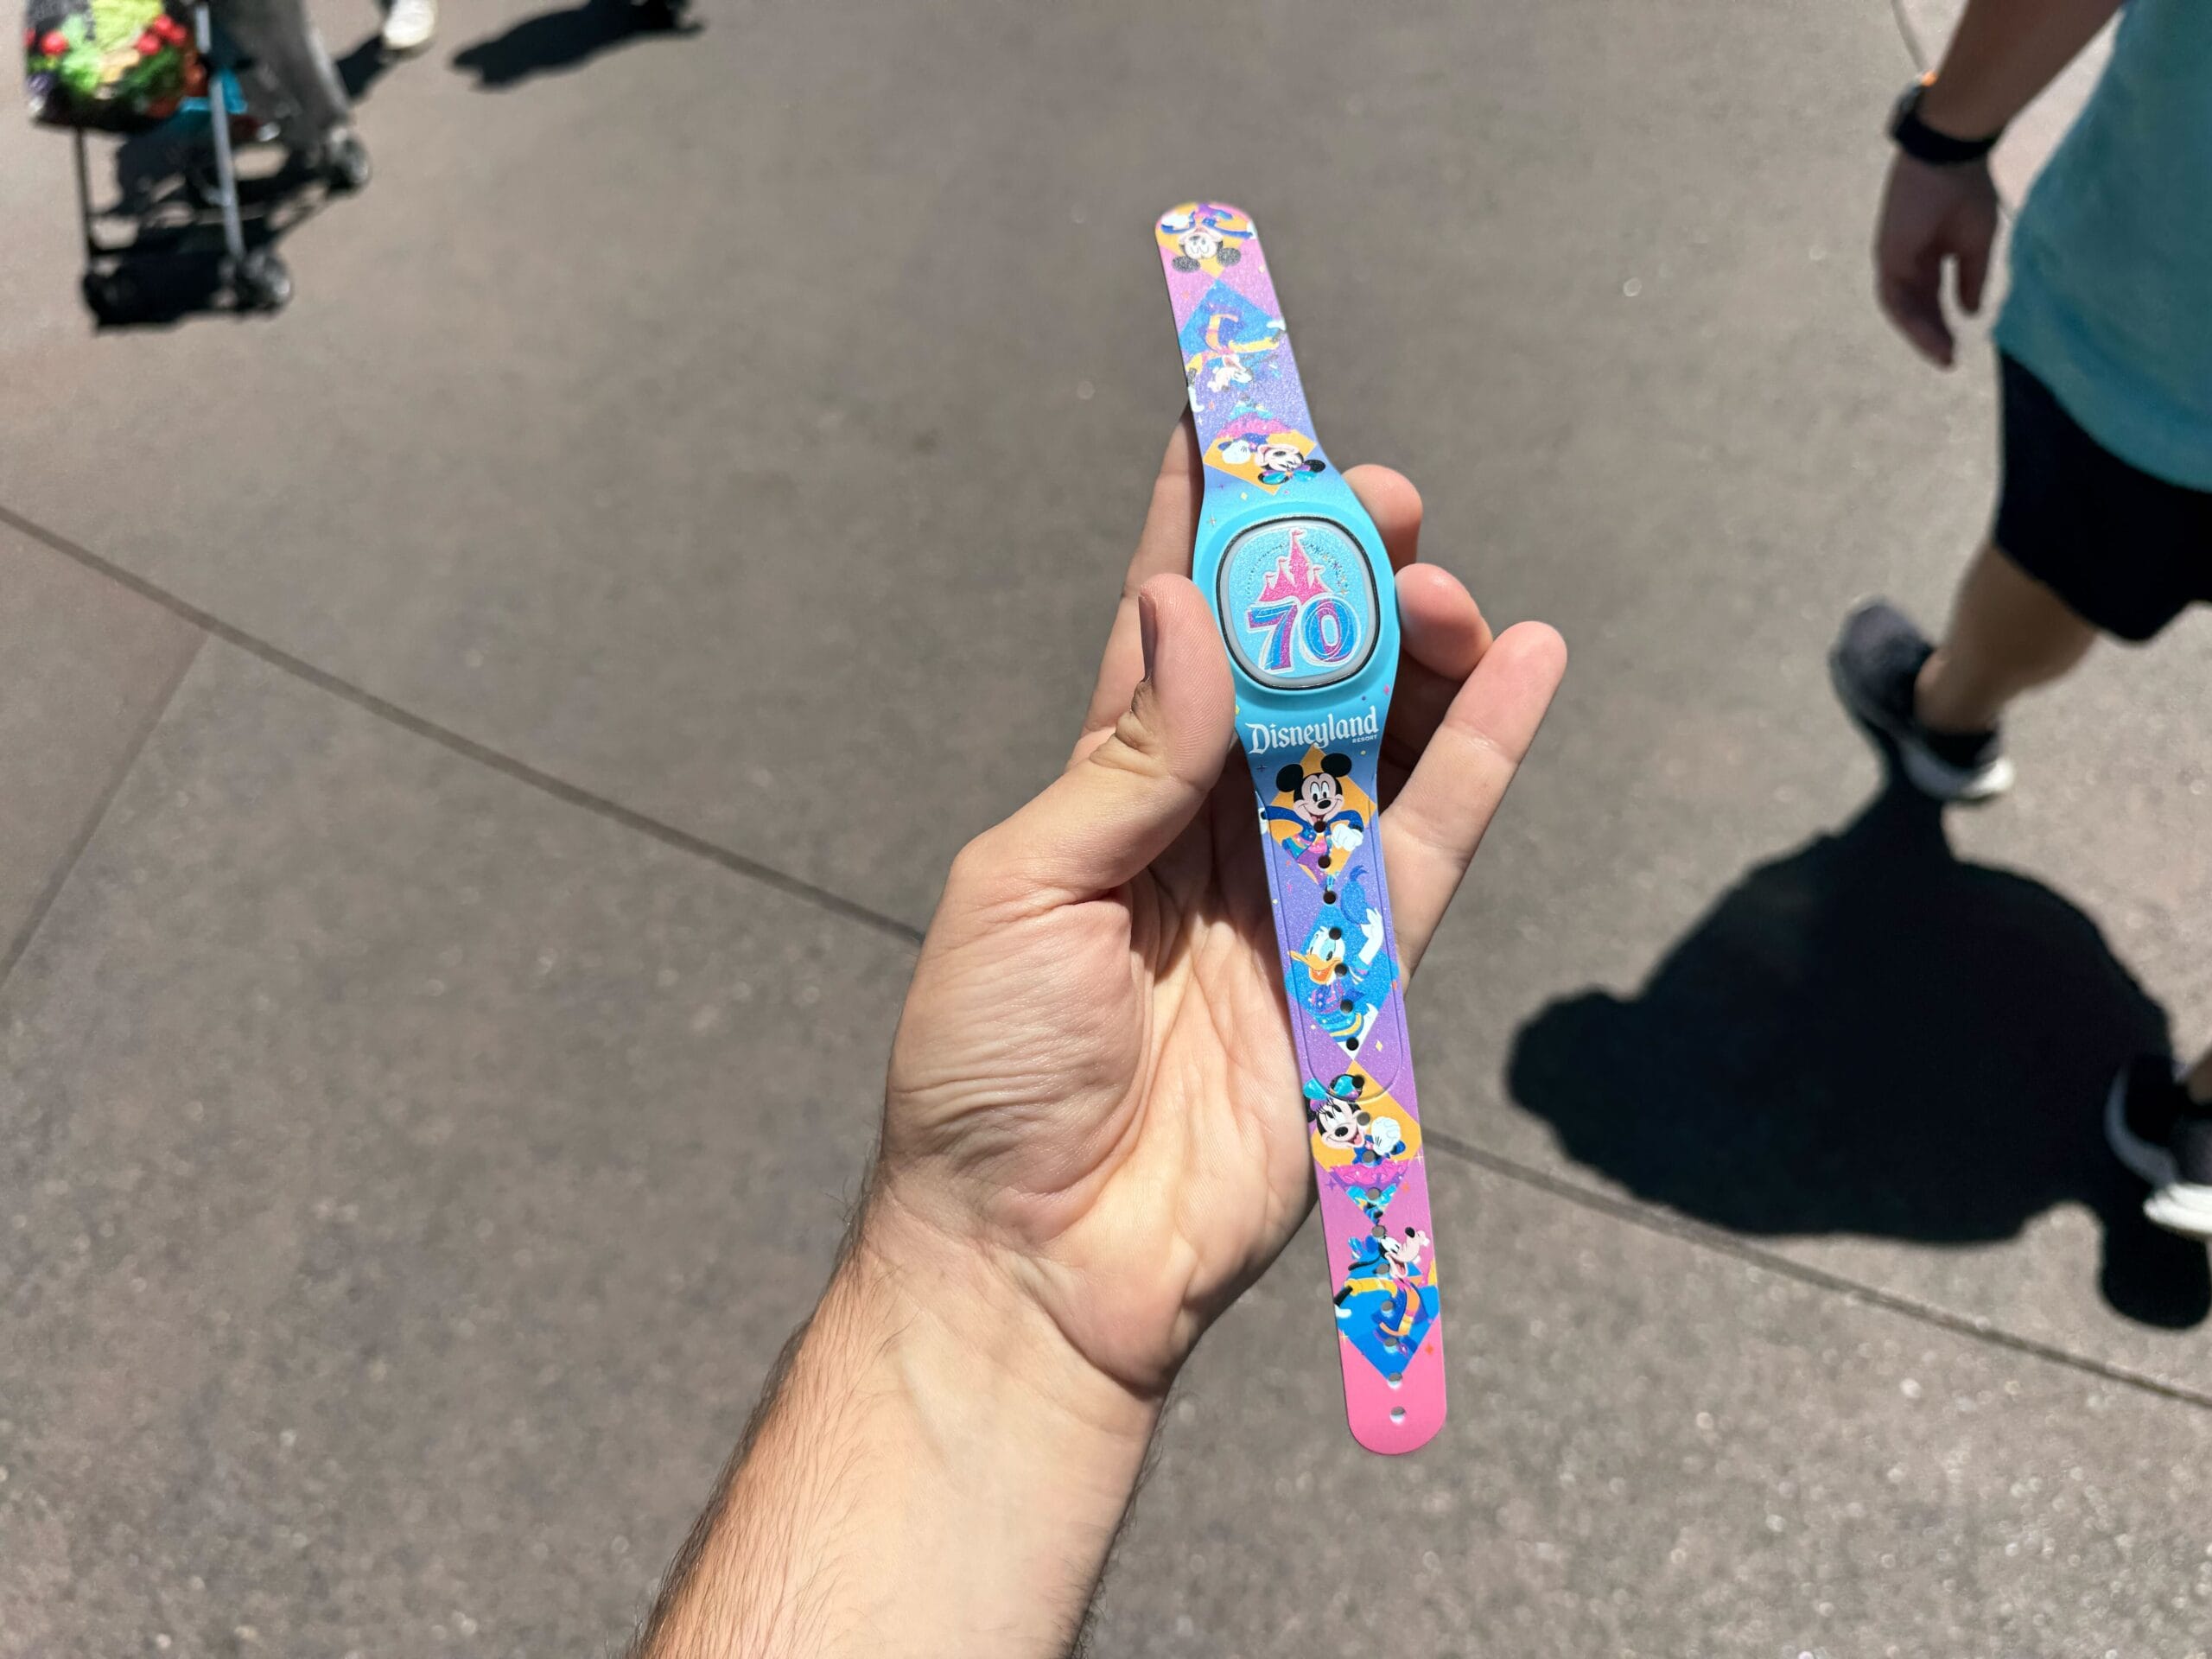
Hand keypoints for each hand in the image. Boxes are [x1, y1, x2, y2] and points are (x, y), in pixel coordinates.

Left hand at [870, 420, 1565, 1416]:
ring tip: (1446, 593)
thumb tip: (1192, 609)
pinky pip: (1435, 841)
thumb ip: (1125, 758)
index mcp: (1106, 787)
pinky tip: (1530, 665)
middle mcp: (1204, 822)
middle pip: (1296, 661)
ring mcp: (1292, 890)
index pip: (1168, 620)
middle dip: (1339, 571)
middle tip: (1382, 507)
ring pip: (1379, 733)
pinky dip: (1487, 757)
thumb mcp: (1022, 890)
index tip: (1243, 411)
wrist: (1042, 1255)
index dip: (1208, 519)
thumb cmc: (987, 1072)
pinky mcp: (1364, 968)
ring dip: (1420, 650)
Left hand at [1873, 150, 1998, 367]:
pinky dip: (1910, 319)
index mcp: (1928, 256)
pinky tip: (1930, 337)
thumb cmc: (1966, 190)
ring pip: (1903, 308)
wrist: (1951, 157)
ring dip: (1922, 334)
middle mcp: (1907, 261)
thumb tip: (1970, 312)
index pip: (1931, 299)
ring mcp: (1894, 259)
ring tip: (1943, 356)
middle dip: (1932, 335)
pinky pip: (1894, 298)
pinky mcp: (1886, 255)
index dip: (1943, 324)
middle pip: (1915, 308)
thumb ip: (1971, 278)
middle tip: (1948, 361)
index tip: (1957, 349)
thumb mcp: (1977, 243)